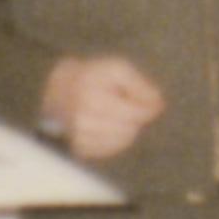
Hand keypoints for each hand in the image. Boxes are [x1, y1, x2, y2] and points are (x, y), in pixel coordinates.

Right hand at [39, 56, 165, 160]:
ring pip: (123, 139)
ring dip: (128, 127)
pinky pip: (112, 148)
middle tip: (127, 104)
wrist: (60, 90)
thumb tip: (158, 106)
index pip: (135, 113)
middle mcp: (83, 120)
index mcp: (93, 97)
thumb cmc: (94, 76)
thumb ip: (140, 85)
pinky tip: (111, 125)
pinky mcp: (80, 148)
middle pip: (131, 127)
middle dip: (136, 116)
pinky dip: (117, 138)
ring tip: (118, 112)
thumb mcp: (117, 69)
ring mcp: (80, 137)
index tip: (152, 102)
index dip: (148, 108)